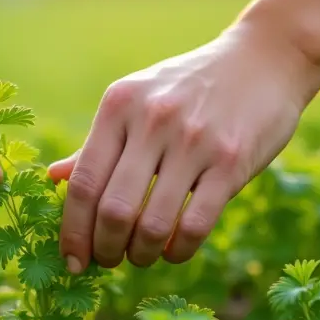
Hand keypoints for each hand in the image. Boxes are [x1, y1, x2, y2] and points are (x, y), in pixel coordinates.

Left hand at [49, 20, 319, 272]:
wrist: (266, 58)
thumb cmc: (193, 86)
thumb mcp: (138, 98)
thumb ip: (100, 143)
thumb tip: (53, 179)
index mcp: (119, 105)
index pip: (83, 182)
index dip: (72, 231)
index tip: (71, 259)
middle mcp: (152, 120)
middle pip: (112, 210)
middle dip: (104, 250)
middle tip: (108, 261)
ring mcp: (194, 141)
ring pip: (151, 224)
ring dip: (140, 255)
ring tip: (141, 256)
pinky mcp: (232, 161)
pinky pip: (194, 225)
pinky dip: (178, 251)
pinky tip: (174, 250)